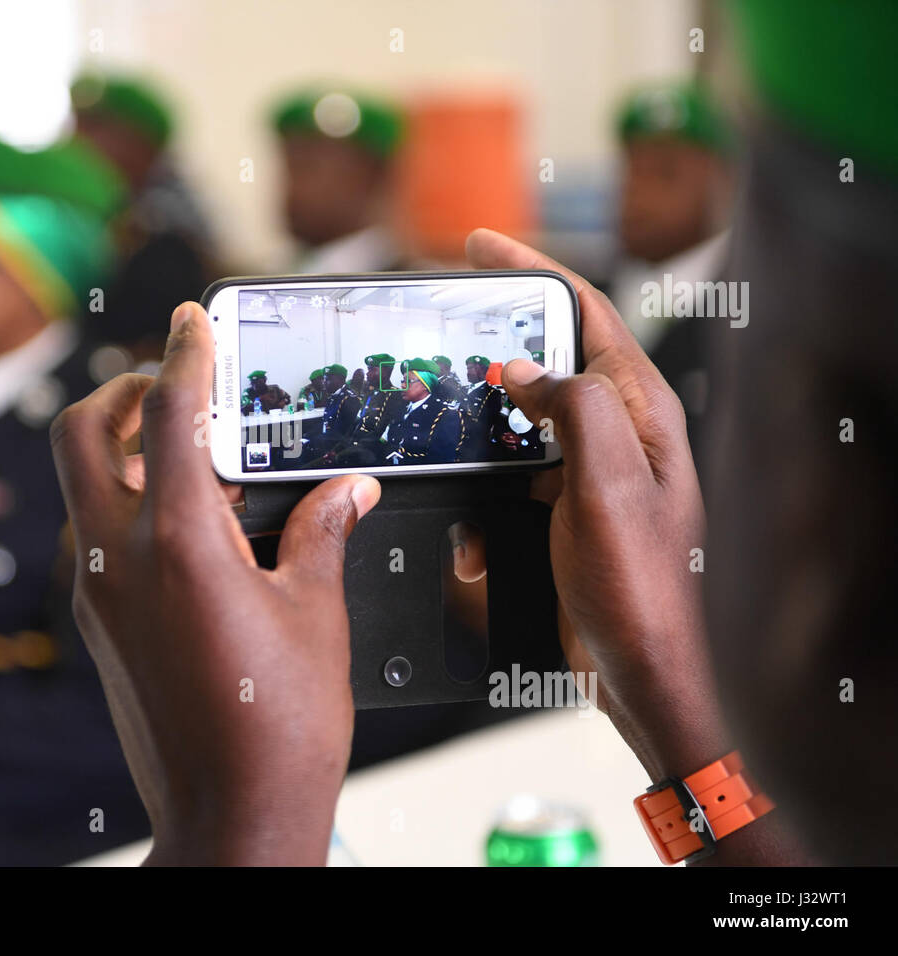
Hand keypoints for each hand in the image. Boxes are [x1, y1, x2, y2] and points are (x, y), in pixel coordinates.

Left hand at [50, 301, 380, 865]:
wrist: (231, 818)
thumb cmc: (280, 728)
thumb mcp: (316, 616)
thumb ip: (321, 536)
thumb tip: (345, 493)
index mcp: (180, 545)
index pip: (173, 417)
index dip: (185, 354)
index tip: (193, 319)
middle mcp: (120, 561)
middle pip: (81, 433)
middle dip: (120, 391)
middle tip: (170, 386)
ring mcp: (99, 596)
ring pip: (84, 487)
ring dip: (124, 451)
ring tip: (194, 453)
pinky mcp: (101, 628)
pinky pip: (98, 538)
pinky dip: (130, 506)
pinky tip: (194, 526)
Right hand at [465, 228, 727, 781]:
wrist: (636, 668)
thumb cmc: (638, 588)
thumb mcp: (607, 486)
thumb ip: (572, 409)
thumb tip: (522, 368)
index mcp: (641, 410)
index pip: (587, 312)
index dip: (531, 272)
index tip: (479, 248)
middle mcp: (621, 429)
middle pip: (556, 350)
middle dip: (503, 327)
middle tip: (450, 311)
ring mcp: (593, 466)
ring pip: (532, 405)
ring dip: (489, 398)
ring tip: (447, 388)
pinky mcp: (569, 501)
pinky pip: (520, 459)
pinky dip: (488, 461)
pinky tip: (469, 477)